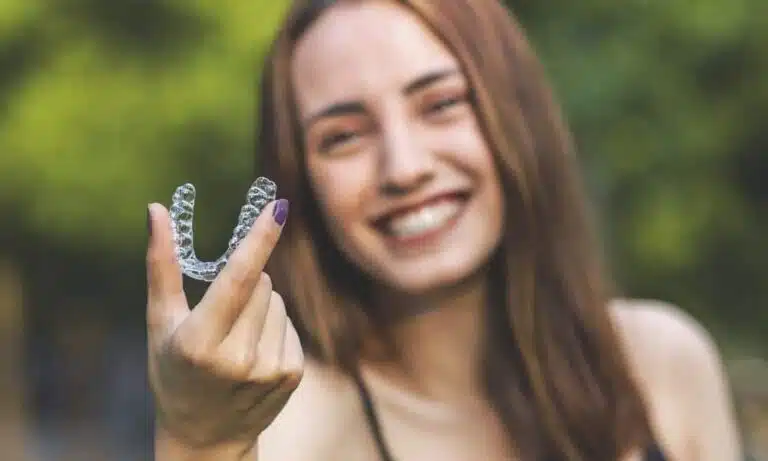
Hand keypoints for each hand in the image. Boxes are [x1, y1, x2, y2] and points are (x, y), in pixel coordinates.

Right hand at [146, 199, 302, 450]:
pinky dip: (274, 328)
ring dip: (260, 306)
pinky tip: (253, 353)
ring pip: (277, 301)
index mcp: (199, 343)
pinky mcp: (292, 374)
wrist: (205, 436)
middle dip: (244, 283)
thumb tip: (157, 209)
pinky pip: (289, 323)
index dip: (258, 240)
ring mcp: (269, 369)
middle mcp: (238, 359)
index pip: (236, 279)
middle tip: (221, 314)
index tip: (278, 207)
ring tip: (235, 339)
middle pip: (261, 283)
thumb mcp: (159, 322)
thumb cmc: (173, 371)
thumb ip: (161, 265)